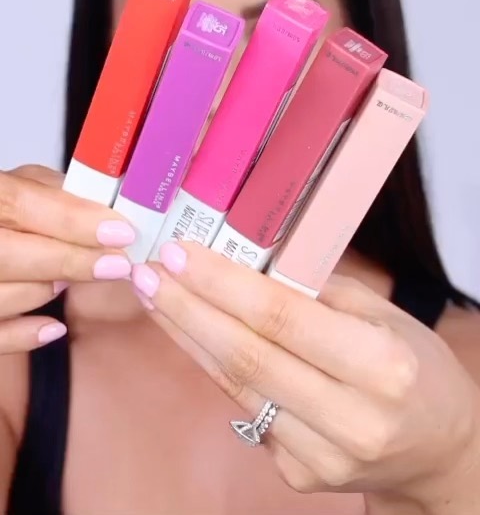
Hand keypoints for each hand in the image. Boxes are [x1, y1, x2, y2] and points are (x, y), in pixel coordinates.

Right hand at [0, 164, 132, 352]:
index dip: (71, 220)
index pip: (19, 204)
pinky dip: (23, 336)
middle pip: (7, 254)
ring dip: (45, 289)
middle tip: (116, 264)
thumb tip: (105, 212)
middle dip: (68, 260)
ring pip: (1, 295)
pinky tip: (54, 328)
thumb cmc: (5, 207)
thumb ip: (57, 193)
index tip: (119, 232)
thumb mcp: (24, 182)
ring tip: (69, 280)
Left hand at [132, 242, 479, 511]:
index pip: (283, 319)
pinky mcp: (301, 476)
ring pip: (238, 386)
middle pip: (248, 357)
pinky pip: (248, 410)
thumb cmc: (412, 366)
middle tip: (148, 273)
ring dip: (189, 336)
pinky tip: (197, 336)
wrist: (437, 449)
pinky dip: (217, 368)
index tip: (180, 254)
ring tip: (157, 297)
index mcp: (382, 365)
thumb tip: (246, 261)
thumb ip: (318, 291)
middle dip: (188, 310)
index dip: (224, 285)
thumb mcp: (384, 314)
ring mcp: (323, 456)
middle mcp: (353, 418)